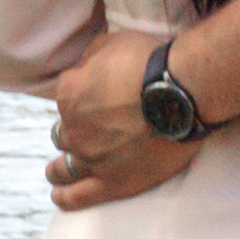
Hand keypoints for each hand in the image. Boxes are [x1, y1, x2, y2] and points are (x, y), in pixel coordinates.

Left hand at [46, 28, 197, 210]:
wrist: (181, 93)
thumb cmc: (152, 63)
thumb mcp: (114, 42)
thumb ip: (93, 55)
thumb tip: (86, 64)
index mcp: (69, 94)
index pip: (66, 94)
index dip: (81, 91)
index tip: (96, 92)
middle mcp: (73, 129)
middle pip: (63, 132)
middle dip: (72, 129)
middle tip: (88, 130)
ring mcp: (91, 158)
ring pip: (64, 166)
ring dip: (59, 167)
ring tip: (57, 171)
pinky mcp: (112, 182)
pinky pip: (80, 196)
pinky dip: (66, 197)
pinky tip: (59, 196)